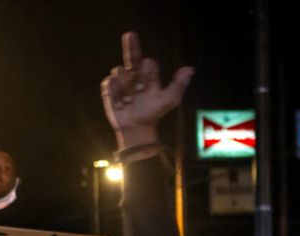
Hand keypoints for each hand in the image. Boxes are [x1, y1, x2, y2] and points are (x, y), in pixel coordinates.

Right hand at [101, 31, 193, 148]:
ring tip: (128, 101)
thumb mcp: (169, 100)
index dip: (145, 74)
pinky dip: (113, 92)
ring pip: (119, 70)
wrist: (137, 128)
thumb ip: (178, 84)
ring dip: (123, 87)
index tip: (143, 89)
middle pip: (132, 54)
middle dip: (131, 44)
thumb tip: (190, 68)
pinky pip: (108, 81)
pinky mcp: (110, 88)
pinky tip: (119, 102)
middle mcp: (135, 74)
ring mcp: (122, 80)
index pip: (148, 62)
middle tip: (132, 50)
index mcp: (149, 74)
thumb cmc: (153, 114)